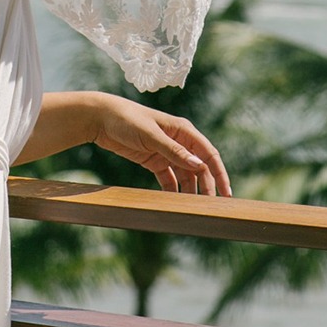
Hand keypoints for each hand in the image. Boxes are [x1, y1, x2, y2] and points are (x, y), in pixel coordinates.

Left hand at [93, 93, 231, 196]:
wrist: (101, 118)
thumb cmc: (127, 120)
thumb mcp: (151, 135)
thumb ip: (174, 151)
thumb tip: (200, 165)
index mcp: (183, 130)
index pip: (209, 154)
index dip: (219, 173)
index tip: (226, 193)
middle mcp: (178, 141)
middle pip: (199, 167)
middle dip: (206, 186)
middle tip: (209, 207)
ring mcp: (166, 151)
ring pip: (185, 175)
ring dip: (190, 190)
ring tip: (193, 208)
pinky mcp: (153, 160)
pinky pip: (168, 178)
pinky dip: (173, 189)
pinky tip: (175, 201)